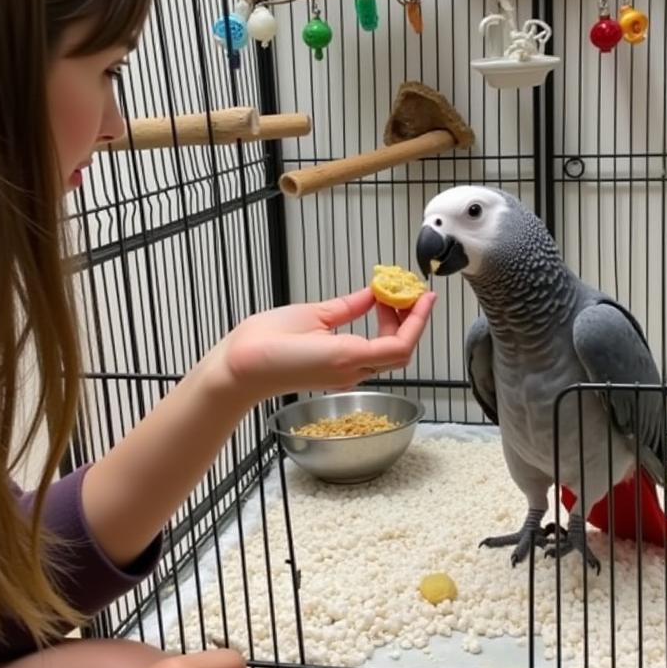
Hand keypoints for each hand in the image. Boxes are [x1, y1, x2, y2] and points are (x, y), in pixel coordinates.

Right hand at [213, 288, 435, 402]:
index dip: (418, 320)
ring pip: (386, 355)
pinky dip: (377, 332)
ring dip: (394, 326)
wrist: (239, 371)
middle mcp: (350, 371)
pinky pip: (368, 355)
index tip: (426, 296)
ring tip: (388, 297)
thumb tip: (374, 294)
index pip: (400, 343)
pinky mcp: (334, 373)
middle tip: (407, 292)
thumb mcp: (313, 316)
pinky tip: (372, 311)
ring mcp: (343, 375)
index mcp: (347, 357)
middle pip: (399, 351)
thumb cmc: (266, 345)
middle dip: (410, 321)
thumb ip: (349, 306)